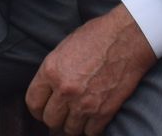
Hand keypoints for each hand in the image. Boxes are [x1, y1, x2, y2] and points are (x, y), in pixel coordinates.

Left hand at [24, 5, 156, 134]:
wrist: (128, 38)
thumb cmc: (97, 36)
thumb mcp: (64, 48)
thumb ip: (53, 71)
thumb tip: (48, 90)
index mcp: (51, 71)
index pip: (33, 103)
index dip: (37, 109)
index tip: (43, 111)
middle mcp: (65, 90)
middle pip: (50, 120)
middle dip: (55, 118)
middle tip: (62, 113)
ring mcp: (84, 103)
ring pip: (69, 130)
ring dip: (73, 124)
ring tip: (78, 116)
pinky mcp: (104, 112)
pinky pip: (90, 133)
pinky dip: (91, 128)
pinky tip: (93, 118)